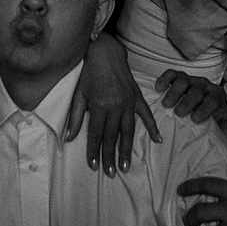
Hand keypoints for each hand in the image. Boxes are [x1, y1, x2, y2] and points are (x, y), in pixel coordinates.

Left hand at [65, 32, 159, 174]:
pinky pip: (146, 115)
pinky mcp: (138, 97)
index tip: (94, 166)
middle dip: (111, 156)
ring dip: (127, 149)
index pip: (96, 134)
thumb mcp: (78, 94)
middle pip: (112, 136)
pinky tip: (157, 140)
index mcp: (100, 105)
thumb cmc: (89, 72)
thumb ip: (74, 117)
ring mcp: (129, 102)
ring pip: (128, 131)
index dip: (94, 151)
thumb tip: (69, 138)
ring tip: (127, 166)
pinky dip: (152, 127)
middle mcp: (116, 106)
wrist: (105, 52)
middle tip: (111, 173)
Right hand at [158, 68, 226, 130]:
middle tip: (178, 112)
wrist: (202, 96)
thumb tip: (226, 137)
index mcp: (216, 95)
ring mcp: (190, 79)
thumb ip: (222, 127)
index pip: (213, 100)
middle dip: (188, 101)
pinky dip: (165, 79)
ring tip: (166, 104)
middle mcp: (204, 85)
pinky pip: (171, 73)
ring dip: (174, 92)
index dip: (205, 109)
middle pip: (197, 91)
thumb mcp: (218, 118)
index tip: (195, 119)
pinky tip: (159, 88)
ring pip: (183, 80)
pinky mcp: (178, 75)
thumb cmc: (209, 110)